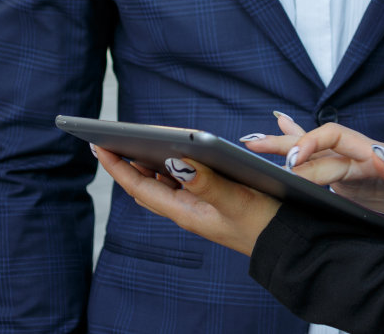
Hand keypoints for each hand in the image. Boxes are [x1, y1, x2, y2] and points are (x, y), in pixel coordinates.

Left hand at [92, 144, 280, 255]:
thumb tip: (176, 161)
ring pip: (162, 185)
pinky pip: (182, 183)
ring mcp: (198, 207)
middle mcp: (187, 210)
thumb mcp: (236, 201)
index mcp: (185, 211)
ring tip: (134, 143)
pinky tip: (174, 156)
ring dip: (147, 164)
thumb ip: (207, 183)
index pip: (139, 187)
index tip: (97, 144)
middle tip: (111, 140)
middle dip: (126, 163)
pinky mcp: (212, 202)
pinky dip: (172, 167)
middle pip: (146, 185)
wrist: (286, 243)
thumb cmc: (264, 223)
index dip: (117, 166)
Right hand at [240, 114, 383, 222]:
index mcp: (371, 152)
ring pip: (312, 152)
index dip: (311, 145)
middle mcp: (358, 154)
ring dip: (283, 146)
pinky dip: (301, 147)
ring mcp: (352, 165)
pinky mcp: (349, 178)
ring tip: (251, 141)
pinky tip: (282, 135)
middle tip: (250, 147)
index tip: (292, 162)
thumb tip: (378, 155)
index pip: (334, 138)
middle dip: (284, 145)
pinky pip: (320, 162)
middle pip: (315, 144)